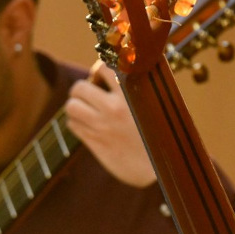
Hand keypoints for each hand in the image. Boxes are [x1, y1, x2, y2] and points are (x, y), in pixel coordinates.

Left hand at [65, 60, 156, 187]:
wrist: (159, 168)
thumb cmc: (163, 135)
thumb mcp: (158, 104)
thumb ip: (143, 84)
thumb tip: (129, 65)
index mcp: (130, 95)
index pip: (102, 68)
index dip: (99, 70)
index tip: (103, 77)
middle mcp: (113, 109)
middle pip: (79, 88)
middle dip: (82, 89)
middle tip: (92, 94)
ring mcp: (102, 127)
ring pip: (71, 107)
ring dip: (76, 105)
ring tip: (88, 110)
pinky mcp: (95, 143)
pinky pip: (73, 125)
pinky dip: (77, 122)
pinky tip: (89, 125)